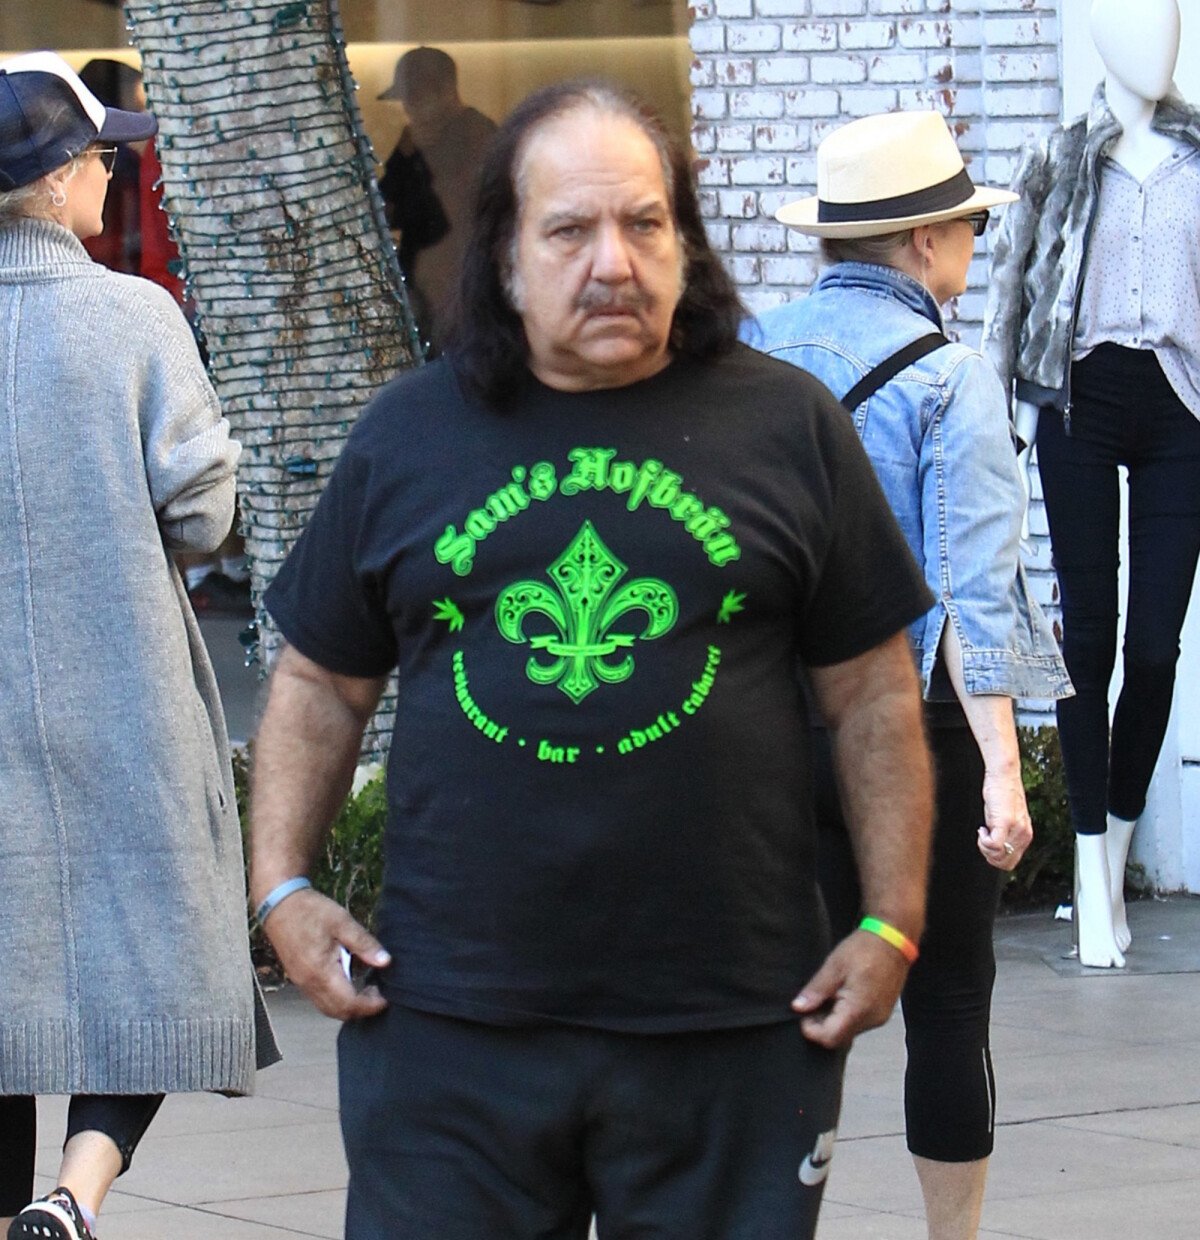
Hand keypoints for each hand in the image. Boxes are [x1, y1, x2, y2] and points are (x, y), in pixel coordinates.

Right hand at [263, 888, 390, 1020]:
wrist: (279, 904)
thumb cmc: (310, 911)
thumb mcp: (342, 921)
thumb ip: (363, 943)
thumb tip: (385, 961)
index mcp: (321, 971)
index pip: (349, 1003)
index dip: (370, 1005)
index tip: (386, 998)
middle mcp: (309, 983)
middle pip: (338, 1012)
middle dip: (361, 1009)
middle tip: (379, 993)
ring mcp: (301, 983)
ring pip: (328, 1008)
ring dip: (349, 1006)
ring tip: (367, 988)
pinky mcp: (299, 978)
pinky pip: (319, 999)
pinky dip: (336, 1000)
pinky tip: (348, 983)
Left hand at [791, 929, 911, 1048]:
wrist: (893, 940)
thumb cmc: (864, 949)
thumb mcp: (834, 966)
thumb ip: (817, 990)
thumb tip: (798, 1007)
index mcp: (858, 1009)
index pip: (830, 1038)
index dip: (812, 1030)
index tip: (804, 1013)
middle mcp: (871, 1019)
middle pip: (839, 1038)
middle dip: (821, 1026)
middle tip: (813, 1003)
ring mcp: (879, 1018)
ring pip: (849, 1031)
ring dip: (834, 1020)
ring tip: (828, 995)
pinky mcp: (882, 1013)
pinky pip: (859, 1023)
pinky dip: (846, 1016)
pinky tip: (841, 996)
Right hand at [977, 767, 1032, 870]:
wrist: (1004, 776)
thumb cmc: (1002, 793)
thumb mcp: (1007, 817)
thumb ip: (1006, 833)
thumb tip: (995, 846)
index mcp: (1025, 835)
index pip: (1011, 862)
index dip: (995, 858)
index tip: (988, 844)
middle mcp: (1023, 835)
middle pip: (1005, 863)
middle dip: (989, 855)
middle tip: (983, 840)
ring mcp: (1015, 829)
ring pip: (998, 856)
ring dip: (985, 848)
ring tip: (982, 832)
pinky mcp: (1005, 822)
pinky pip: (994, 845)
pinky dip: (983, 841)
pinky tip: (981, 829)